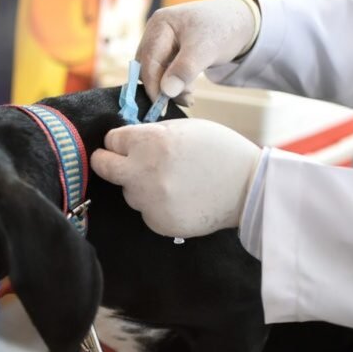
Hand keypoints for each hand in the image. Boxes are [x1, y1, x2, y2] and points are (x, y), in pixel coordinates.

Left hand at [91, 118, 262, 237]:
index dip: (120, 141)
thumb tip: (127, 140)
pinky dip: (157, 207)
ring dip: (140, 186)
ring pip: (128, 192)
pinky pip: (146, 212)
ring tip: (171, 182)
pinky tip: (179, 199)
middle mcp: (143, 172)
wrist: (248, 188)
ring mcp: (150, 201)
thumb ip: (152, 133)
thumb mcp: (185, 128)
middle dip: (107, 162)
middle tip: (113, 162)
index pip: (111, 139)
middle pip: (103, 167)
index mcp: (150, 142)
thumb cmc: (220, 151)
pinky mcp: (158, 223)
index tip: (124, 145)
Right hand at [136, 0, 259, 105]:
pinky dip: (174, 85)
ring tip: (190, 96)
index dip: (153, 85)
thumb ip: (184, 69)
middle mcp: (156, 31)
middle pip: (148, 67)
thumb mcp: (205, 50)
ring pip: (155, 73)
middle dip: (163, 87)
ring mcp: (161, 42)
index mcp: (160, 24)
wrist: (240, 23)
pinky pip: (163, 73)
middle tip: (186, 99)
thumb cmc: (223, 30)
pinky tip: (188, 91)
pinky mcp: (168, 52)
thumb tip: (165, 92)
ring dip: (169, 88)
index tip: (162, 106)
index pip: (148, 60)